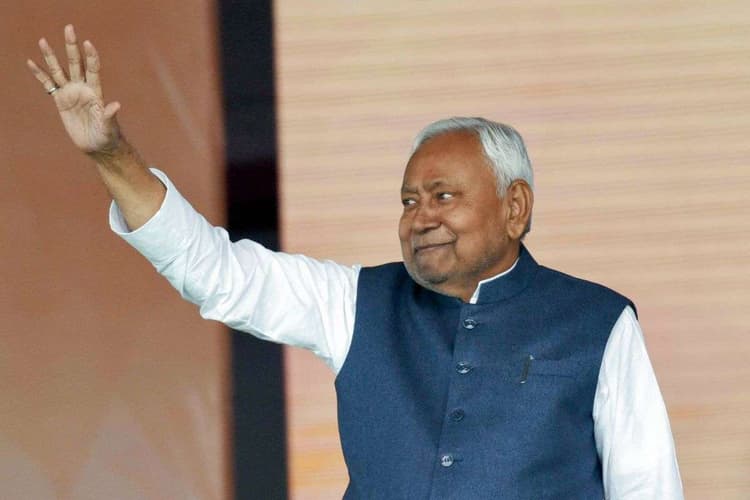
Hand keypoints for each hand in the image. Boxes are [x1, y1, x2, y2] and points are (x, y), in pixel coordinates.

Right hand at [27, 25, 121, 153]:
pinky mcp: (61, 101)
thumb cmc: (107, 136)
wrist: (97, 145)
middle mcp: (83, 88)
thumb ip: (110, 116)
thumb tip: (116, 105)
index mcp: (96, 92)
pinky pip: (48, 84)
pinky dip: (40, 74)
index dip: (91, 57)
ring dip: (51, 56)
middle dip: (72, 46)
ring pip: (59, 71)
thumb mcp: (109, 127)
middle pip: (75, 63)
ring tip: (43, 41)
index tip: (88, 43)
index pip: (93, 70)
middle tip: (69, 28)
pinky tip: (31, 62)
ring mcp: (71, 93)